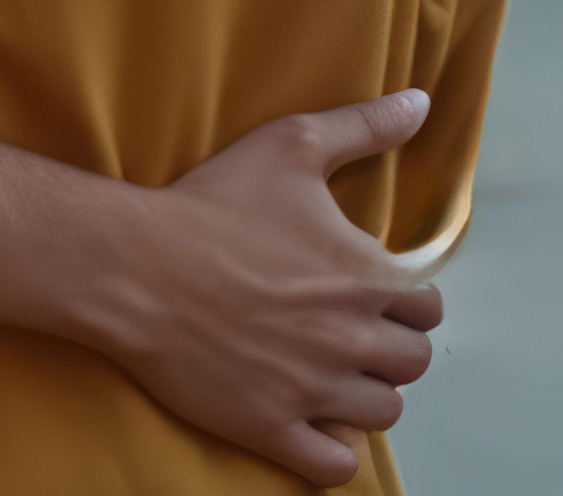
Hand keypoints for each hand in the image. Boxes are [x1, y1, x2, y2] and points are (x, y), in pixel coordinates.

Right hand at [67, 91, 448, 487]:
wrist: (134, 267)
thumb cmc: (212, 203)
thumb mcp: (292, 145)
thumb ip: (365, 125)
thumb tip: (419, 103)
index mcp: (364, 277)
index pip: (427, 309)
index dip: (406, 304)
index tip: (374, 299)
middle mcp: (349, 337)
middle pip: (411, 364)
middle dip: (390, 351)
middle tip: (351, 337)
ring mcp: (311, 388)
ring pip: (382, 414)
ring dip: (366, 398)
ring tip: (334, 379)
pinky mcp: (268, 426)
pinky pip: (332, 467)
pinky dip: (334, 456)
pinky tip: (315, 429)